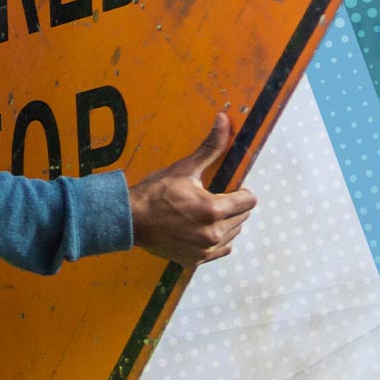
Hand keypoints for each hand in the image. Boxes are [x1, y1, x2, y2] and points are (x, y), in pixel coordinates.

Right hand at [129, 113, 257, 265]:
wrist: (130, 220)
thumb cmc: (155, 193)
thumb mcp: (185, 168)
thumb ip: (210, 148)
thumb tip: (224, 119)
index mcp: (213, 210)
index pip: (249, 201)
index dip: (243, 191)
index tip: (233, 187)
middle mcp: (213, 233)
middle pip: (243, 217)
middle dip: (234, 206)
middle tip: (214, 198)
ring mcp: (205, 250)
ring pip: (233, 233)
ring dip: (227, 223)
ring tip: (207, 213)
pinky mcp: (196, 260)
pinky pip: (221, 250)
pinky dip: (217, 240)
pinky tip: (203, 229)